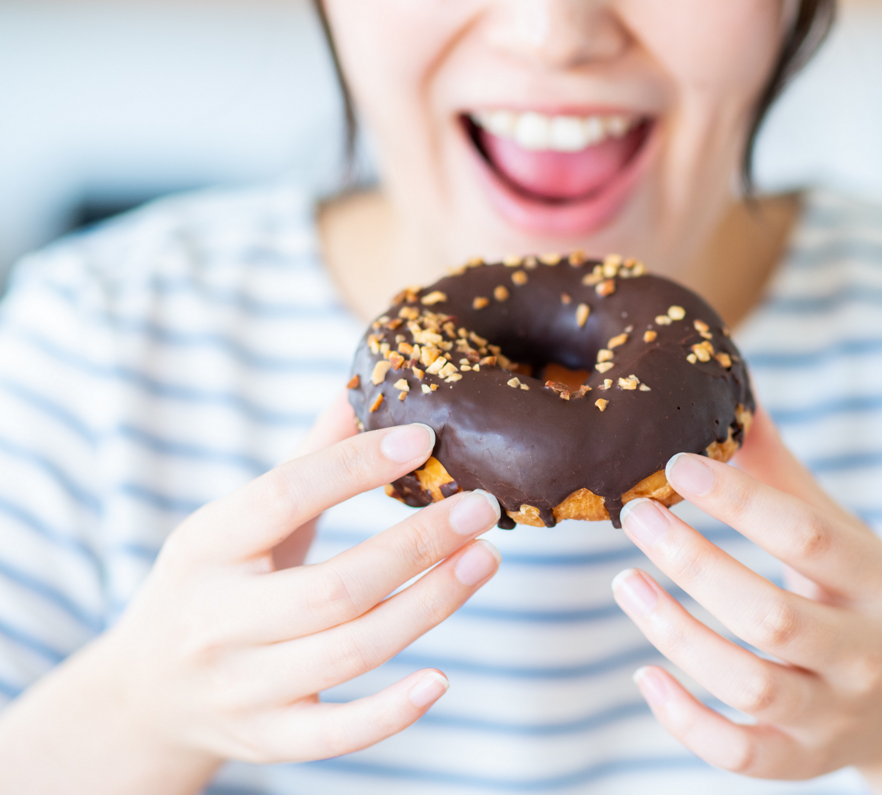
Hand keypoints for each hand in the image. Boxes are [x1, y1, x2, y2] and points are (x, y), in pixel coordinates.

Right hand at [0, 395, 502, 793]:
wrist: (144, 697)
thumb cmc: (211, 587)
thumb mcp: (233, 523)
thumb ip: (302, 464)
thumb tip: (358, 394)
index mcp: (205, 548)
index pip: (284, 497)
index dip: (355, 465)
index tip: (424, 441)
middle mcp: (217, 622)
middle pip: (334, 587)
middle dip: (418, 545)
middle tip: (482, 507)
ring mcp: (242, 687)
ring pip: (351, 651)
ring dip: (430, 606)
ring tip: (485, 561)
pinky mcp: (268, 739)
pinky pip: (337, 735)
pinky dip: (391, 712)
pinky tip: (442, 678)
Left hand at [612, 411, 881, 793]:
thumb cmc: (871, 601)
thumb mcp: (847, 538)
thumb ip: (784, 479)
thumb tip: (735, 398)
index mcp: (879, 582)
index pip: (807, 536)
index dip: (738, 498)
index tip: (677, 464)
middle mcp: (864, 653)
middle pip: (770, 615)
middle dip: (692, 562)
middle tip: (634, 515)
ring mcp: (834, 715)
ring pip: (748, 684)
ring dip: (675, 633)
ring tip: (626, 582)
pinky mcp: (803, 760)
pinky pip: (740, 754)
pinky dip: (685, 720)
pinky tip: (645, 674)